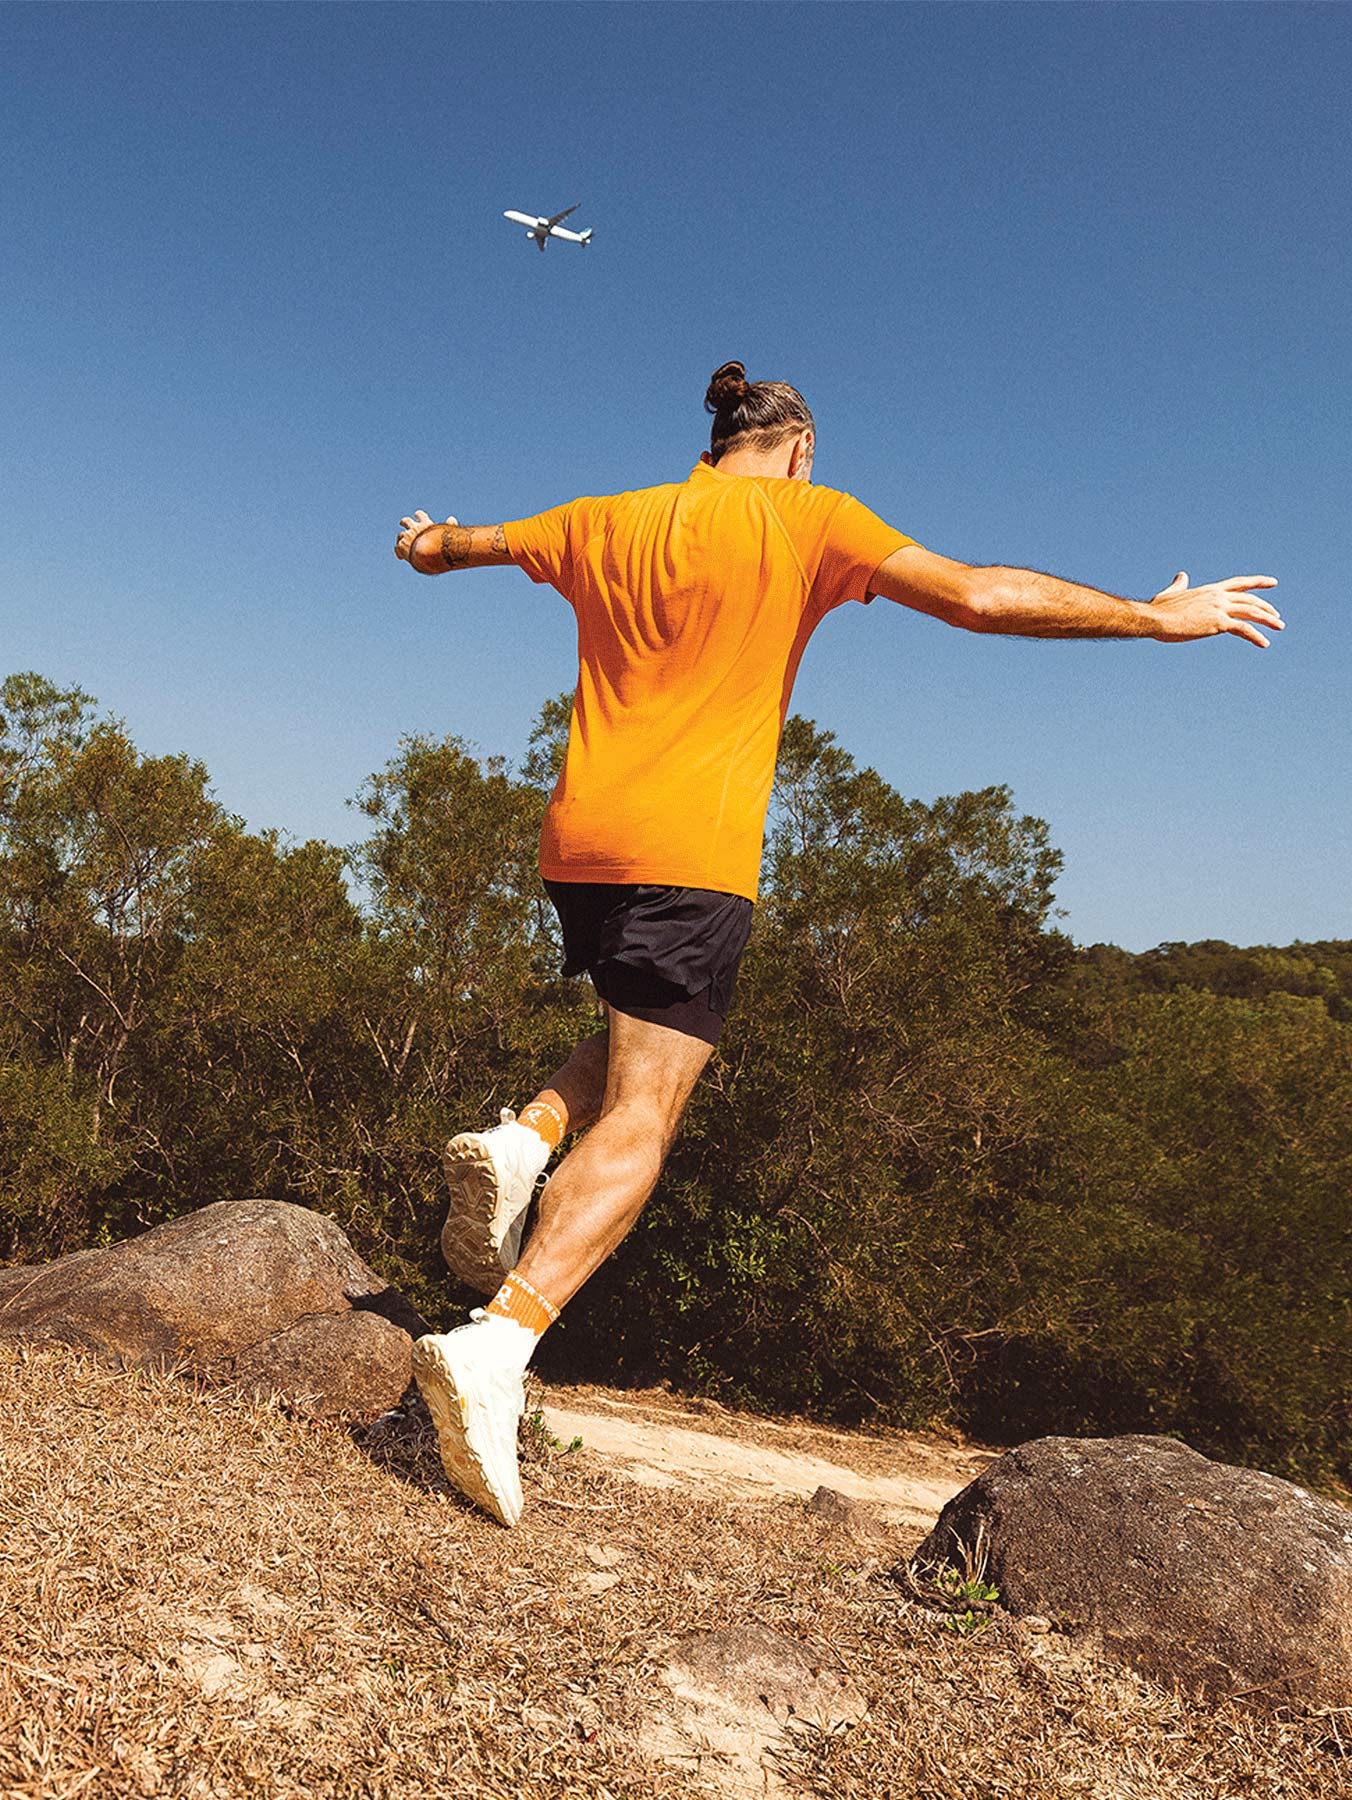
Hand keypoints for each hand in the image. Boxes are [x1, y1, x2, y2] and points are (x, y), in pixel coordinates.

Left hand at [395, 511, 457, 563]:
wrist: (431, 551)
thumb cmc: (442, 544)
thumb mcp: (447, 533)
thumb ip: (449, 526)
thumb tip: (452, 518)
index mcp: (426, 524)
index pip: (420, 515)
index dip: (418, 516)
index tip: (417, 515)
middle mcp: (415, 528)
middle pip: (406, 521)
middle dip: (404, 522)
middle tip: (402, 523)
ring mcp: (408, 537)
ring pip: (400, 535)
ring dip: (400, 538)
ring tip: (400, 541)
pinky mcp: (403, 546)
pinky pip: (398, 548)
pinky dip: (398, 552)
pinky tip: (401, 557)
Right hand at [1148, 571, 1283, 647]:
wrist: (1155, 619)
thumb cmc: (1158, 609)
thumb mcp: (1171, 594)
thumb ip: (1180, 585)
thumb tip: (1182, 575)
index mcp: (1210, 590)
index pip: (1239, 583)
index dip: (1257, 582)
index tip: (1273, 583)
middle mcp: (1218, 596)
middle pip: (1250, 600)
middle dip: (1266, 608)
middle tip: (1277, 617)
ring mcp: (1219, 608)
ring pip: (1252, 612)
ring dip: (1268, 619)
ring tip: (1280, 627)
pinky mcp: (1218, 623)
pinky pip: (1244, 629)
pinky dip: (1256, 636)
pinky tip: (1265, 643)